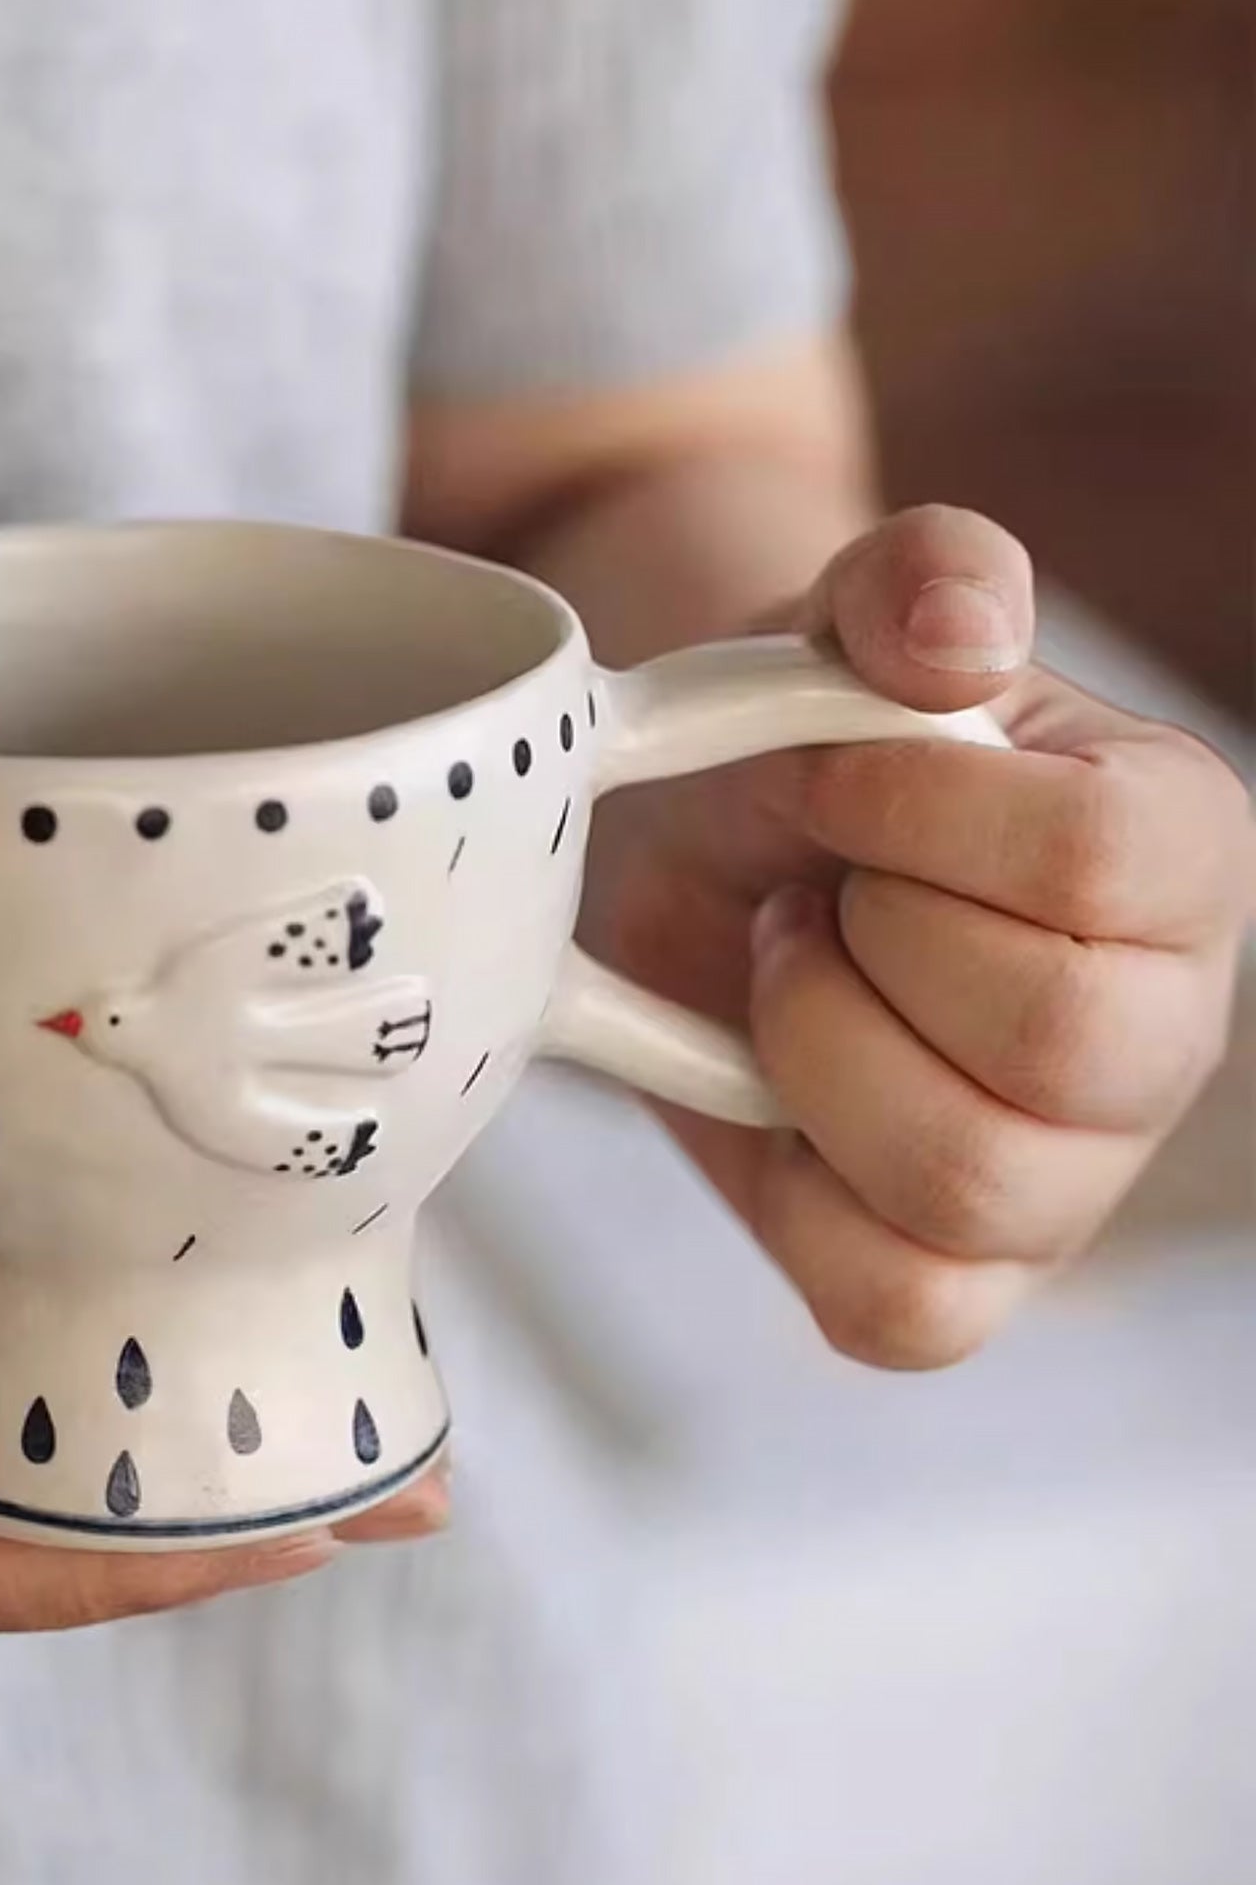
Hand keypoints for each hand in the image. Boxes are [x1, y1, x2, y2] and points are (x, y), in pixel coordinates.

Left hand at [586, 506, 1252, 1366]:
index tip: (819, 769)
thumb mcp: (845, 624)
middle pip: (1053, 1038)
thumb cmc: (808, 746)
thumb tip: (959, 632)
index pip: (1098, 859)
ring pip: (965, 1179)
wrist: (712, 854)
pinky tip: (773, 1095)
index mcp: (1172, 854)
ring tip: (791, 974)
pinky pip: (896, 1306)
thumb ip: (918, 578)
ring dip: (816, 1053)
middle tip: (810, 889)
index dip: (911, 808)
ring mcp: (1064, 1177)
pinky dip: (797, 1199)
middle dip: (866, 940)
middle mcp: (1153, 1031)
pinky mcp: (951, 1277)